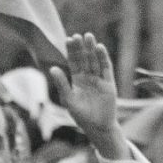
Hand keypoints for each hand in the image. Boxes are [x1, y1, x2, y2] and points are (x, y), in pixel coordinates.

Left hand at [50, 33, 120, 147]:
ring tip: (88, 36)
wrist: (98, 126)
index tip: (68, 39)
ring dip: (92, 49)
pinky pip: (106, 68)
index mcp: (77, 80)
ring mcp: (99, 79)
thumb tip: (53, 68)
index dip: (71, 51)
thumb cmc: (81, 115)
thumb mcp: (68, 99)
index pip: (74, 62)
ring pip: (95, 60)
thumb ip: (62, 84)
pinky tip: (99, 48)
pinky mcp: (109, 83)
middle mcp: (88, 77)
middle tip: (77, 35)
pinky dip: (103, 58)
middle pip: (84, 58)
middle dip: (81, 47)